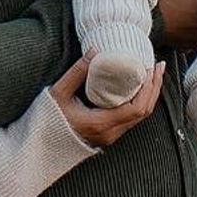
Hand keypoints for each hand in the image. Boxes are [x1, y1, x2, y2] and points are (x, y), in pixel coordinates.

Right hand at [49, 57, 166, 147]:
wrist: (39, 146)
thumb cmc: (46, 120)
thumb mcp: (59, 93)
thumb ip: (77, 72)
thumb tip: (96, 50)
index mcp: (100, 124)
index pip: (136, 108)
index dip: (148, 87)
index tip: (149, 67)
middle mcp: (110, 133)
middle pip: (143, 112)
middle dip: (154, 87)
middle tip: (157, 65)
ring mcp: (110, 135)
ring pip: (139, 116)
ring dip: (149, 94)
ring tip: (151, 73)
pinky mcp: (108, 133)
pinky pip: (131, 117)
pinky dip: (139, 101)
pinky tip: (138, 86)